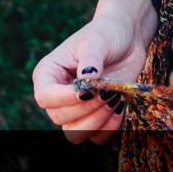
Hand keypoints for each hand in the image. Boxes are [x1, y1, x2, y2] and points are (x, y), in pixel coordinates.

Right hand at [31, 13, 152, 145]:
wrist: (127, 38)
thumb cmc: (107, 34)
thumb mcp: (97, 41)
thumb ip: (91, 62)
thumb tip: (86, 84)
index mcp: (48, 74)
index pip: (45, 97)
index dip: (65, 99)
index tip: (89, 90)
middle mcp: (57, 95)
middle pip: (60, 118)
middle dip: (87, 107)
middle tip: (108, 91)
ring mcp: (75, 108)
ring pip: (76, 134)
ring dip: (97, 120)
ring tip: (114, 98)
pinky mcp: (93, 117)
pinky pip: (96, 137)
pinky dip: (109, 127)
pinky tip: (119, 106)